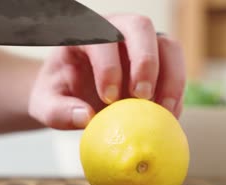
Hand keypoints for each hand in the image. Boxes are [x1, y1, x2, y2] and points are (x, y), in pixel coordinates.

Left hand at [28, 14, 185, 129]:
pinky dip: (177, 91)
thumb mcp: (47, 105)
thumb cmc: (59, 93)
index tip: (108, 98)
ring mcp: (141, 43)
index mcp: (84, 33)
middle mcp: (116, 29)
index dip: (108, 65)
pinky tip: (169, 115)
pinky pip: (177, 67)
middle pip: (140, 27)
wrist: (73, 93)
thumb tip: (86, 117)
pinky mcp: (159, 60)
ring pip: (167, 44)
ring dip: (171, 77)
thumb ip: (59, 111)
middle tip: (141, 97)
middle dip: (145, 61)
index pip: (101, 37)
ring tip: (163, 110)